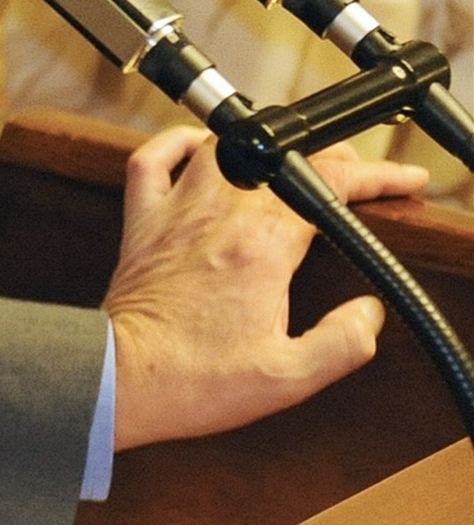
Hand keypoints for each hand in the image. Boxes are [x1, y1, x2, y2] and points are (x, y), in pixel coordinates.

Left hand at [105, 126, 430, 450]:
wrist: (123, 380)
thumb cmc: (197, 379)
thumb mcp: (291, 376)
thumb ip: (343, 342)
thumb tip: (368, 312)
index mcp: (261, 247)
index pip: (328, 188)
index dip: (375, 178)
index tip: (399, 182)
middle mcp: (217, 216)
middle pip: (283, 162)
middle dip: (331, 160)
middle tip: (357, 175)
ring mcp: (175, 213)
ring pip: (222, 149)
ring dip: (262, 146)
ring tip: (292, 158)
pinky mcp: (140, 222)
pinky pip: (150, 162)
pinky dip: (173, 144)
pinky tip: (196, 146)